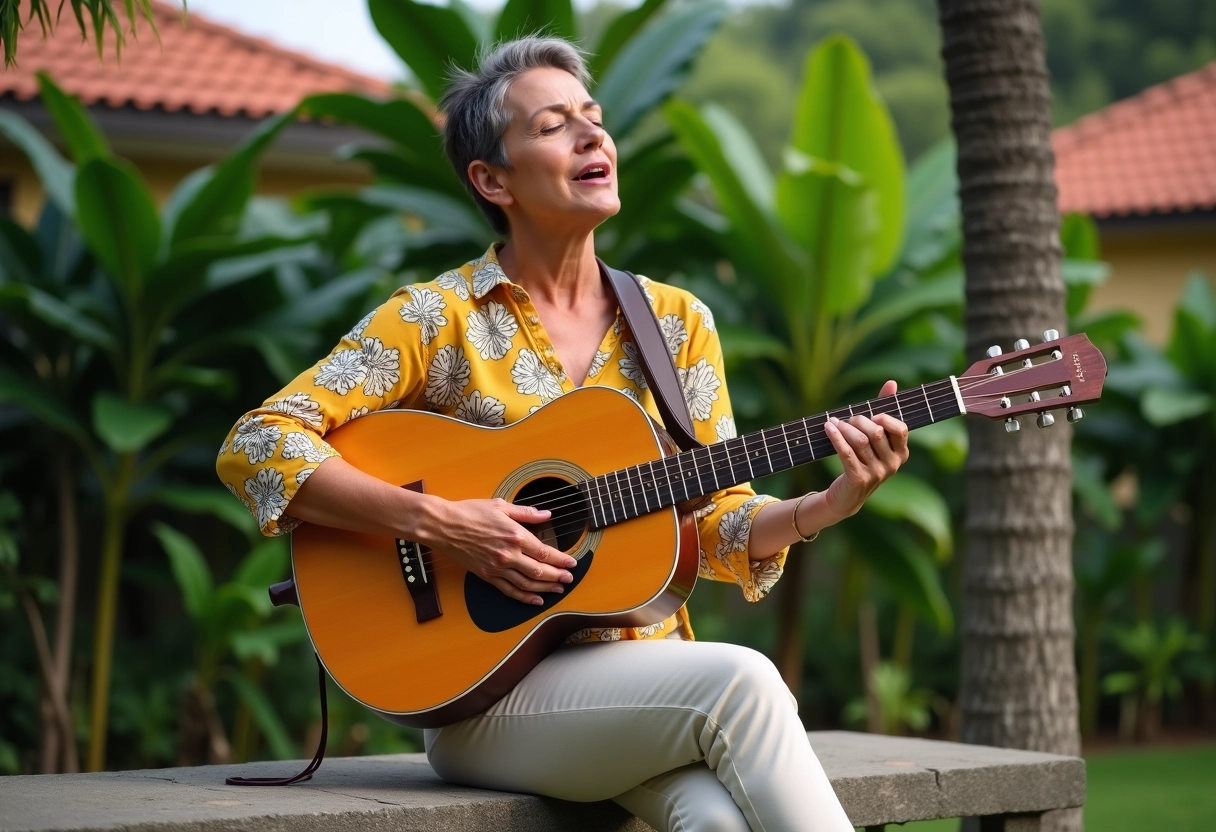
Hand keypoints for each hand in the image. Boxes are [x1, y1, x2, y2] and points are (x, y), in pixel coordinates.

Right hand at [425, 498, 576, 605]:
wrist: (444, 526)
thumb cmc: (470, 512)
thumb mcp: (501, 506)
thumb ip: (526, 513)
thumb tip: (547, 515)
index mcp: (515, 535)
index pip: (544, 552)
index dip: (561, 560)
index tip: (571, 563)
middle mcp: (508, 554)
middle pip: (539, 571)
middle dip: (557, 576)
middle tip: (569, 579)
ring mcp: (497, 567)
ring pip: (527, 584)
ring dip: (545, 589)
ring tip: (558, 590)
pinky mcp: (487, 576)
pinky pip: (509, 591)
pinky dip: (524, 598)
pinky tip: (536, 600)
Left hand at [822, 380, 909, 520]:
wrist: (847, 496)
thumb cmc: (862, 460)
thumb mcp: (875, 439)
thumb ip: (883, 412)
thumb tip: (892, 382)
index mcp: (901, 454)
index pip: (901, 429)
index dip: (884, 417)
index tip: (871, 415)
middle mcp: (893, 465)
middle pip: (876, 432)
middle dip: (858, 420)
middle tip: (845, 419)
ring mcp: (876, 474)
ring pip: (860, 441)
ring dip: (844, 427)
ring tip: (833, 422)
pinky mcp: (858, 479)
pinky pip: (846, 452)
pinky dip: (836, 437)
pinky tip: (828, 428)